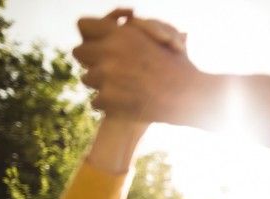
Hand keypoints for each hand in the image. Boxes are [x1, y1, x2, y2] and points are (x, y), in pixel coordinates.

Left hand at [73, 9, 205, 125]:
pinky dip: (107, 105)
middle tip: (104, 69)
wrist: (190, 97)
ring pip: (87, 79)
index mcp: (121, 33)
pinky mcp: (108, 98)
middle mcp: (110, 50)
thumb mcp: (164, 41)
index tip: (97, 45)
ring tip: (119, 89)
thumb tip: (128, 23)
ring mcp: (107, 75)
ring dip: (99, 84)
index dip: (89, 35)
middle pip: (79, 53)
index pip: (84, 25)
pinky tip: (123, 105)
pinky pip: (95, 101)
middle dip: (90, 61)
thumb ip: (141, 32)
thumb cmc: (182, 69)